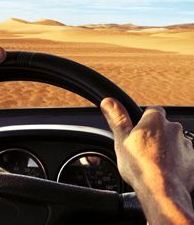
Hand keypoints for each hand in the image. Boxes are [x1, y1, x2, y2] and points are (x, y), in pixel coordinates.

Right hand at [100, 98, 193, 223]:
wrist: (162, 192)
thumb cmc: (140, 166)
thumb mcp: (121, 139)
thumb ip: (117, 118)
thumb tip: (108, 101)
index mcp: (155, 120)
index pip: (152, 110)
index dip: (144, 120)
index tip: (137, 131)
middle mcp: (173, 128)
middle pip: (162, 127)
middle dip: (155, 135)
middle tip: (142, 149)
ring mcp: (186, 144)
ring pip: (173, 142)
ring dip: (166, 148)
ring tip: (153, 162)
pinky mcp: (193, 160)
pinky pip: (182, 156)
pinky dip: (175, 161)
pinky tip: (164, 170)